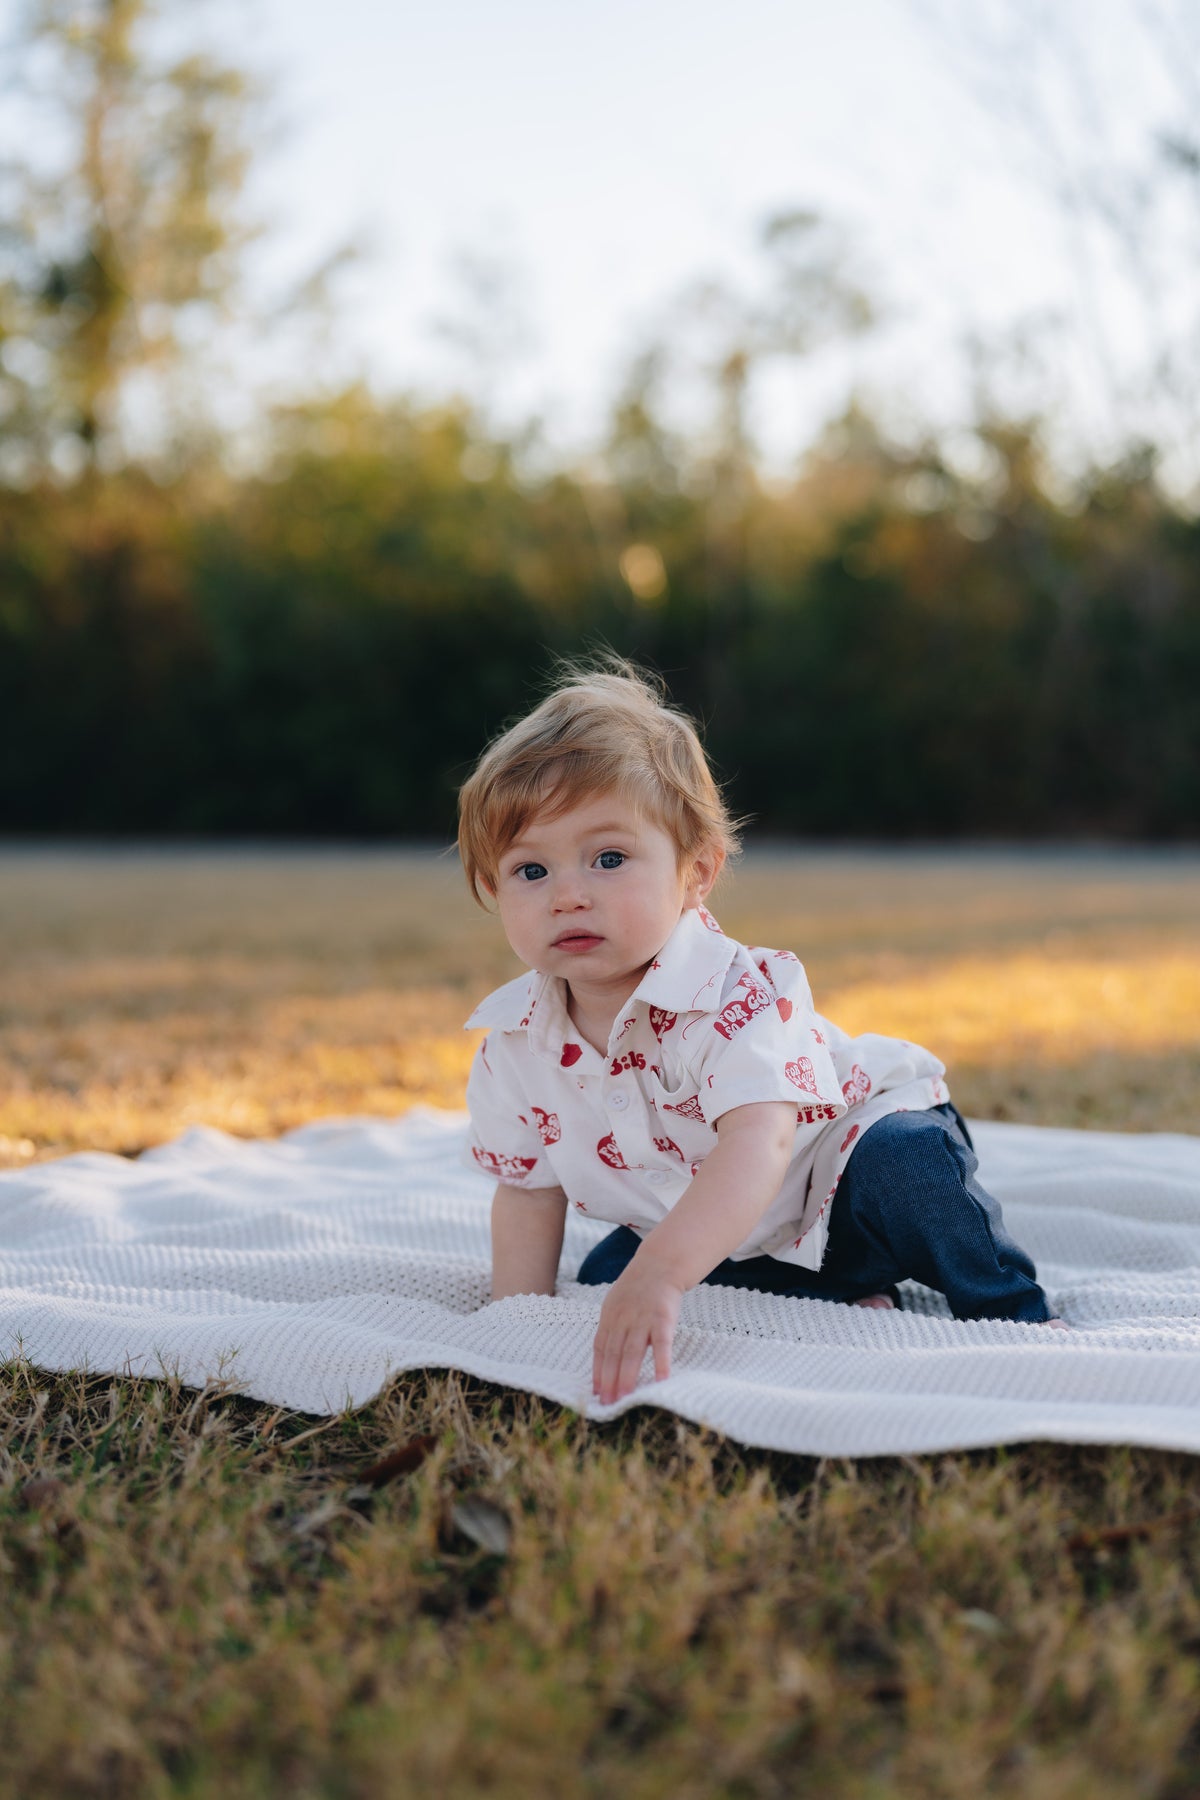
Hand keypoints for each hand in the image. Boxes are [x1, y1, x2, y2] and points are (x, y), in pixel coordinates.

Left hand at [591, 1260, 683, 1403]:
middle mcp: (623, 1319)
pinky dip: (661, 1362)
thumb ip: (612, 1327)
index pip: (600, 1348)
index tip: (595, 1392)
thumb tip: (605, 1355)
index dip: (597, 1371)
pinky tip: (661, 1379)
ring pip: (632, 1352)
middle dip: (608, 1380)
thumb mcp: (617, 1303)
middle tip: (607, 1404)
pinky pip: (661, 1344)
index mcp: (609, 1316)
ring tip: (624, 1398)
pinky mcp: (663, 1318)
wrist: (660, 1264)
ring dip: (627, 1377)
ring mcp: (642, 1318)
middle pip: (613, 1354)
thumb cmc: (639, 1288)